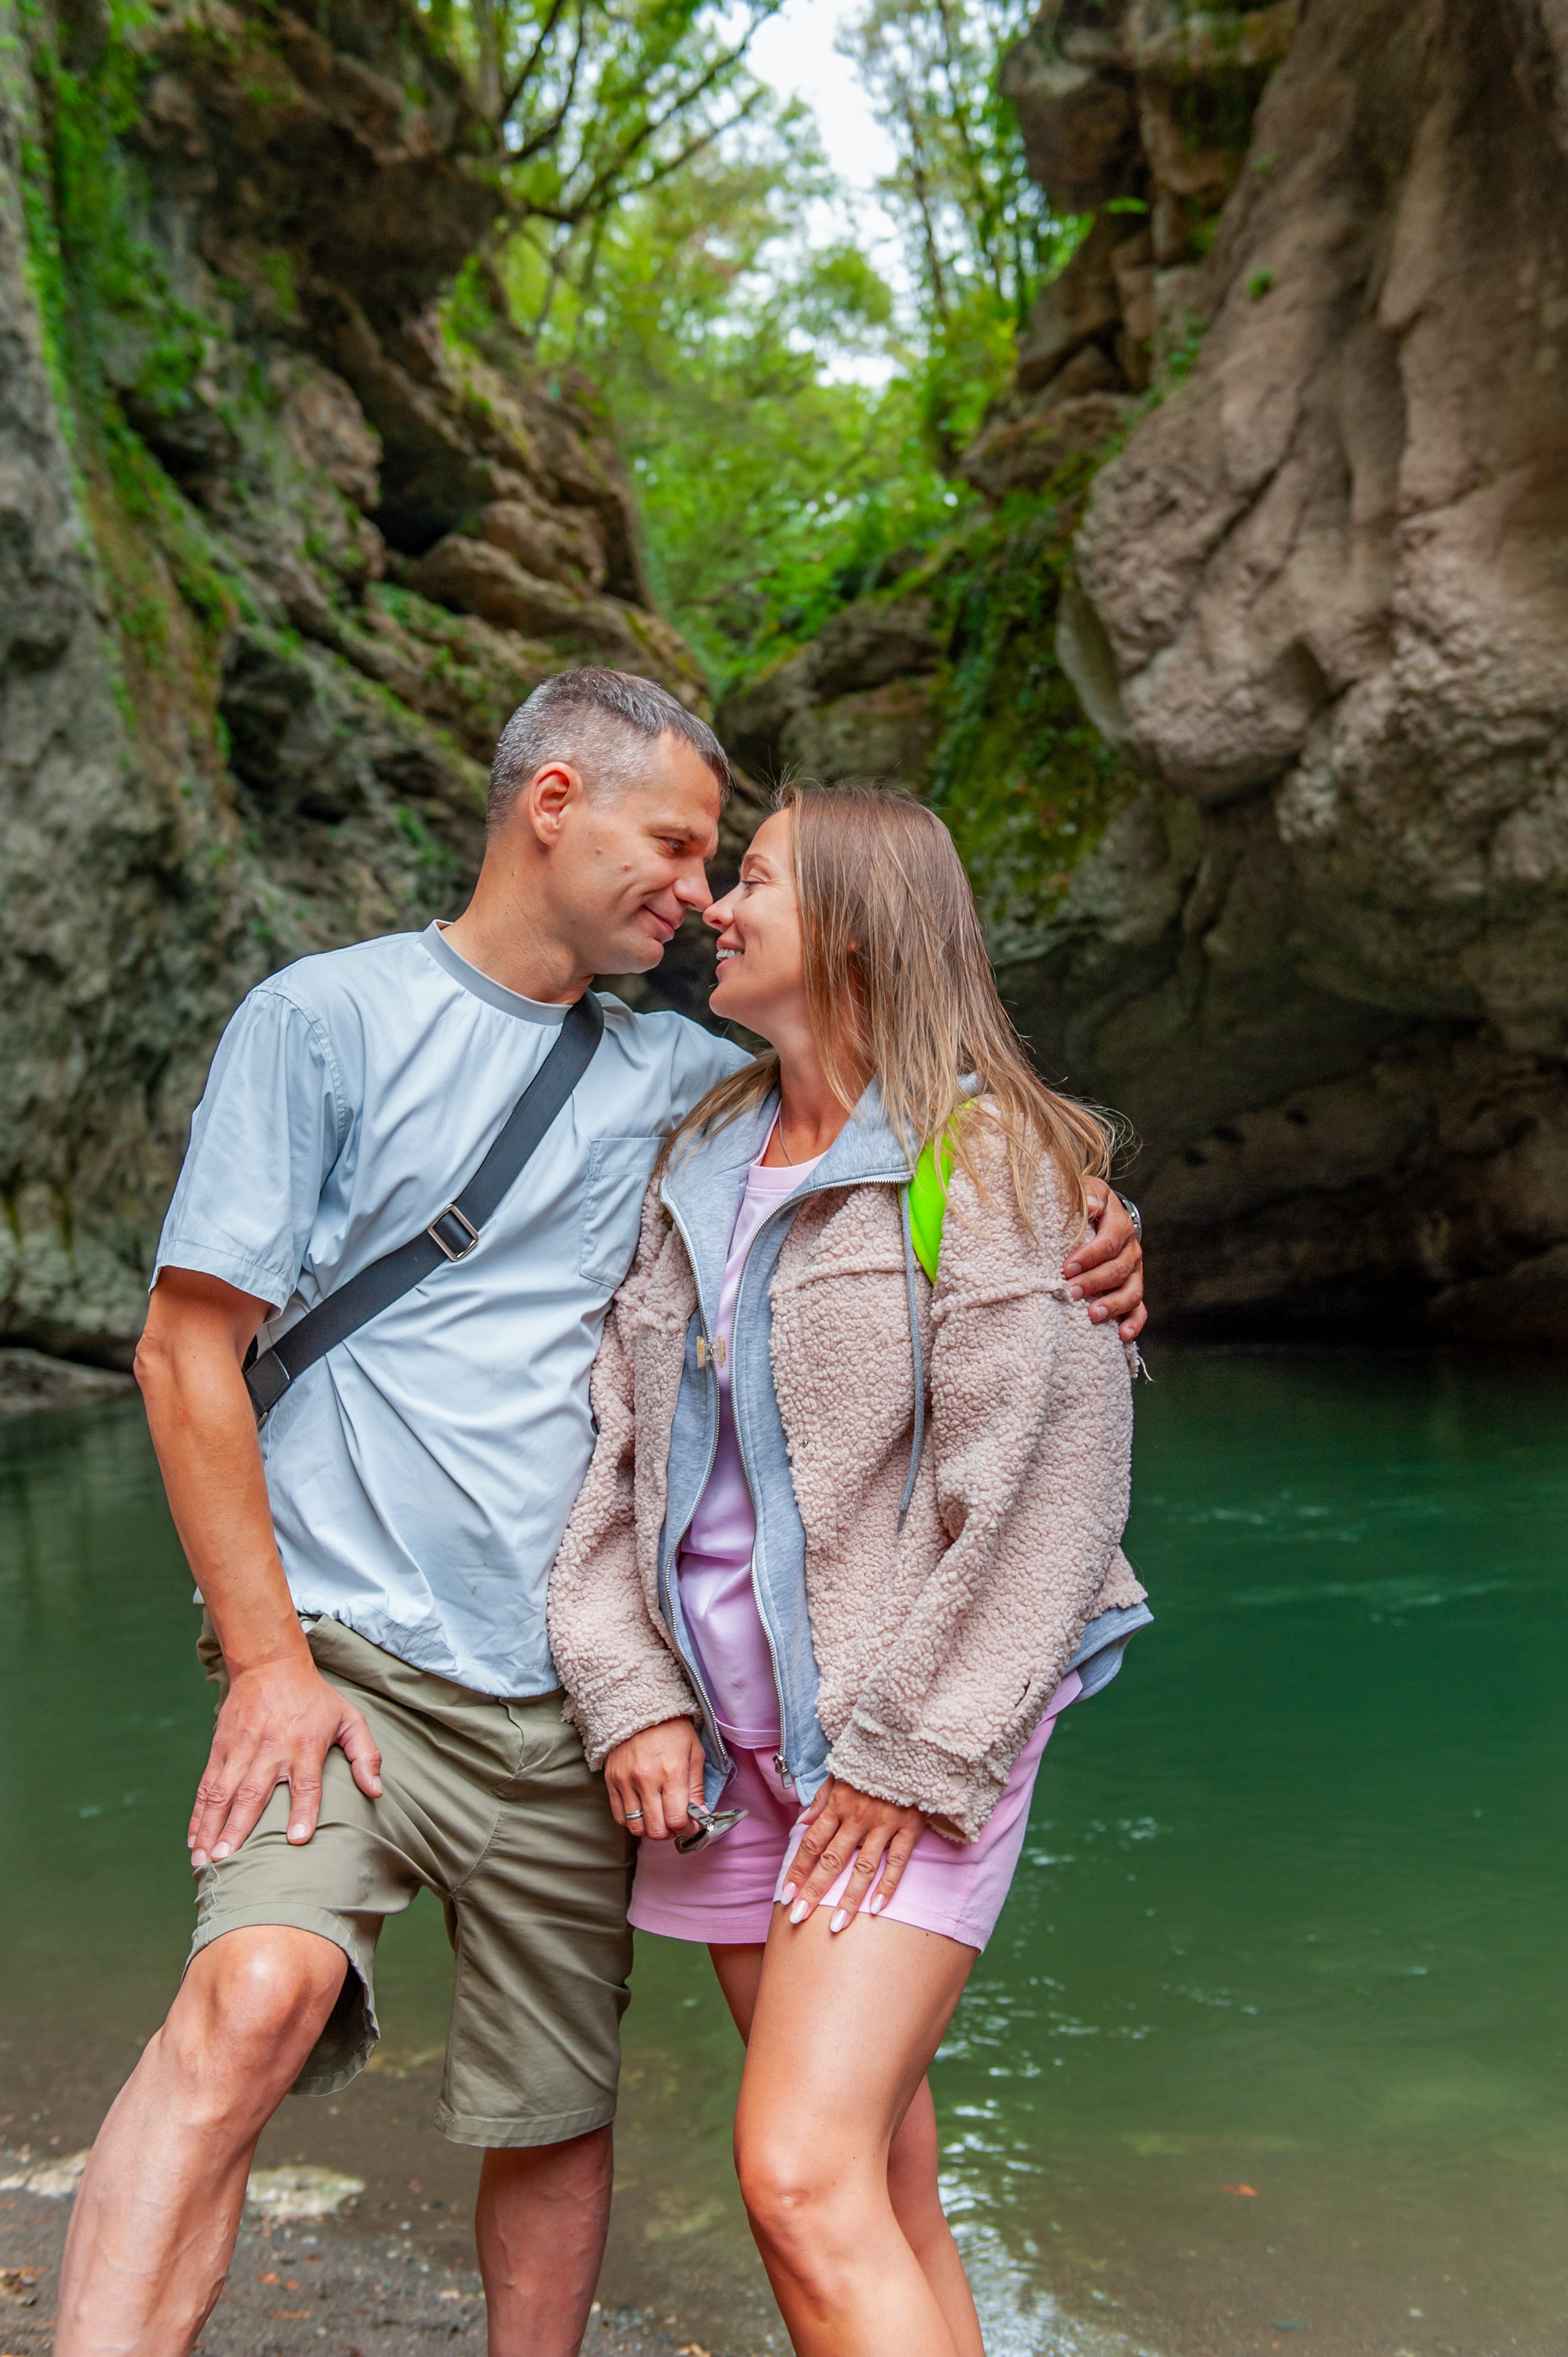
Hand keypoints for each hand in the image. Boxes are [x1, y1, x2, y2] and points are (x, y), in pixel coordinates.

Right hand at [189, 1655, 382, 1870]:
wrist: (270, 1664)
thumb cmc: (314, 1698)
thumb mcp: (349, 1719)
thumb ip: (366, 1755)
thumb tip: (376, 1791)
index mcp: (304, 1746)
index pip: (305, 1784)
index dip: (302, 1811)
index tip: (296, 1839)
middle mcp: (270, 1750)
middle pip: (252, 1794)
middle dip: (237, 1829)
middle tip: (226, 1861)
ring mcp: (241, 1750)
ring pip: (222, 1794)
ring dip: (211, 1828)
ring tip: (204, 1861)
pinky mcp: (221, 1749)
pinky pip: (207, 1786)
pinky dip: (198, 1814)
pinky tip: (194, 1840)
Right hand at [604, 1717, 705, 1838]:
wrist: (641, 1707)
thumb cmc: (673, 1730)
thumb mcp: (695, 1753)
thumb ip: (697, 1788)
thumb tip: (701, 1816)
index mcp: (671, 1772)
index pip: (677, 1819)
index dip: (687, 1829)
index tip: (691, 1826)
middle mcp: (646, 1780)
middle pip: (656, 1829)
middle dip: (670, 1833)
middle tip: (676, 1824)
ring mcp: (625, 1781)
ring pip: (636, 1827)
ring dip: (650, 1829)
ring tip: (660, 1819)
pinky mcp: (611, 1781)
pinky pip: (619, 1816)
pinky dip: (632, 1821)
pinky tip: (644, 1811)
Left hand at [781, 1775, 925, 1932]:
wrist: (909, 1744)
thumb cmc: (871, 1761)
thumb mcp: (839, 1773)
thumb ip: (821, 1800)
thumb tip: (801, 1823)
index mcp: (838, 1804)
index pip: (812, 1843)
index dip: (797, 1870)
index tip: (785, 1895)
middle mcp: (858, 1816)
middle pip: (832, 1860)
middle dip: (814, 1890)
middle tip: (799, 1917)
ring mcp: (884, 1823)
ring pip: (863, 1866)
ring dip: (849, 1897)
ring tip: (836, 1924)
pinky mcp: (909, 1827)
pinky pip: (898, 1861)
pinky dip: (888, 1885)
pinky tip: (876, 1908)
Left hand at [1068, 1183, 1145, 1341]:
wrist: (1099, 1213)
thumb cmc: (1084, 1204)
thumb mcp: (1086, 1191)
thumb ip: (1087, 1197)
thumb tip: (1088, 1205)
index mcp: (1119, 1224)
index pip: (1109, 1242)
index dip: (1089, 1256)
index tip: (1067, 1267)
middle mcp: (1130, 1250)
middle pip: (1118, 1269)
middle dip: (1095, 1282)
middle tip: (1071, 1292)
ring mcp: (1134, 1272)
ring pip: (1132, 1292)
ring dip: (1113, 1305)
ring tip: (1093, 1315)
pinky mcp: (1132, 1289)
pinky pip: (1139, 1309)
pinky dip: (1133, 1323)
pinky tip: (1121, 1336)